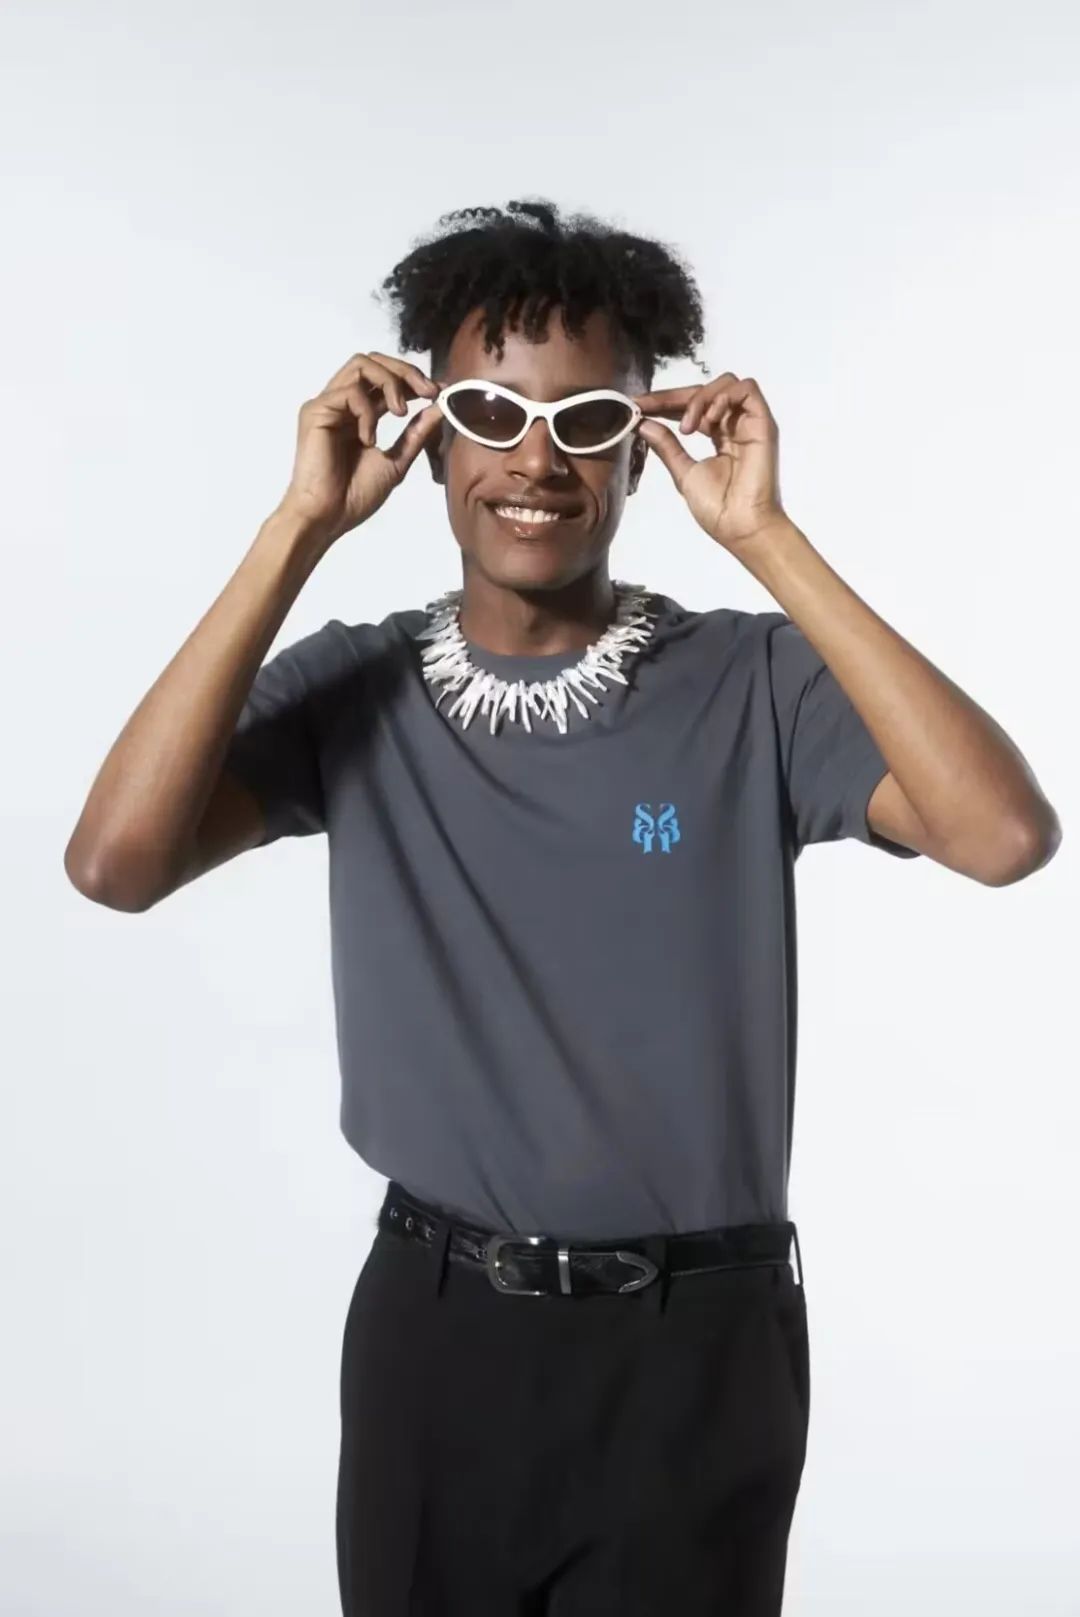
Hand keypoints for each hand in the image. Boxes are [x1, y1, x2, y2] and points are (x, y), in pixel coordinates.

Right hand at [276, 351, 444, 543]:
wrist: (329, 517)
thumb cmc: (354, 496)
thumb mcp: (397, 461)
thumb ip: (415, 434)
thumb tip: (438, 408)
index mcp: (359, 414)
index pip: (385, 379)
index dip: (413, 378)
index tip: (438, 391)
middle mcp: (342, 403)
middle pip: (373, 361)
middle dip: (405, 370)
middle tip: (428, 391)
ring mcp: (328, 404)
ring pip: (361, 364)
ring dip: (390, 383)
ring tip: (400, 412)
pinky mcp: (316, 410)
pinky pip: (350, 392)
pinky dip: (368, 412)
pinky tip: (368, 439)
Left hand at [633, 373, 786, 550]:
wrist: (741, 527)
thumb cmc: (718, 508)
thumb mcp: (684, 473)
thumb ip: (667, 446)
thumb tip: (644, 424)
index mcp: (719, 437)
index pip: (691, 406)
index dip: (664, 402)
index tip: (637, 405)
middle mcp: (735, 425)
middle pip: (704, 390)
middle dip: (672, 396)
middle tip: (647, 406)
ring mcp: (750, 423)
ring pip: (726, 383)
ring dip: (700, 398)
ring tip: (687, 428)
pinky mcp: (763, 423)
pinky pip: (747, 389)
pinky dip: (723, 397)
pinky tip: (707, 422)